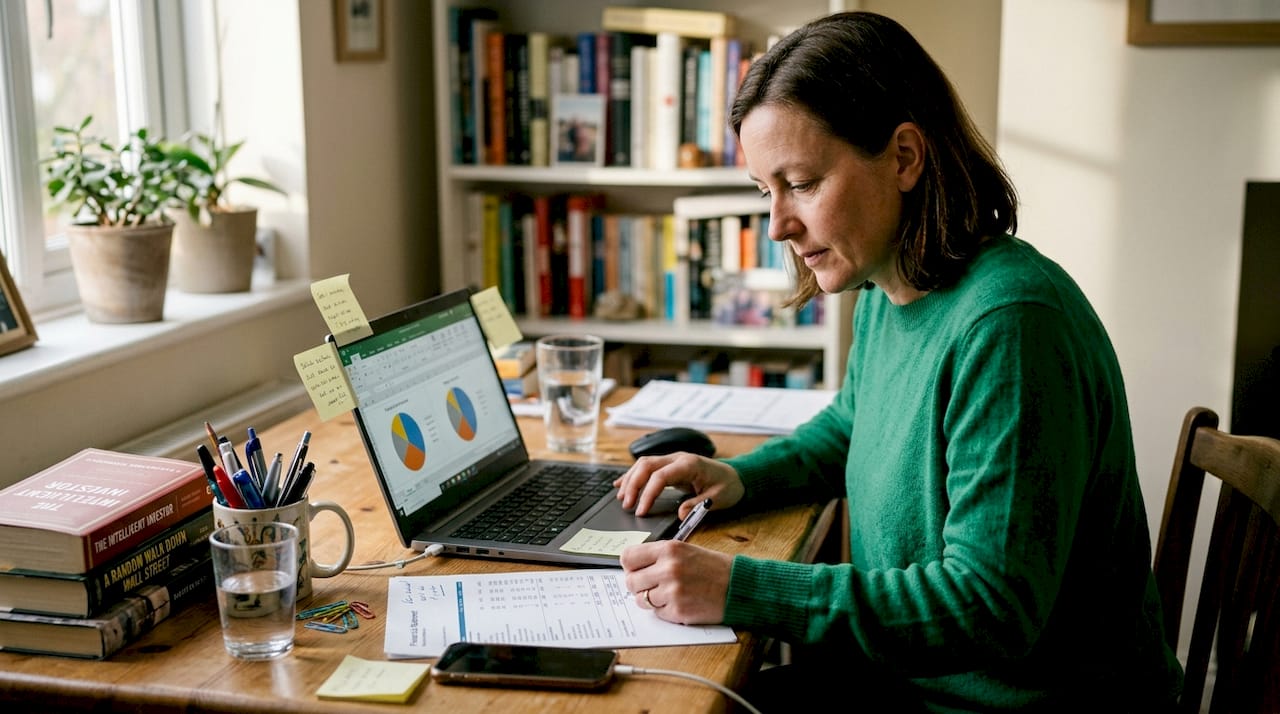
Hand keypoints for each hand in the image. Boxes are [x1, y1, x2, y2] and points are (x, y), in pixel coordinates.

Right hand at [614, 452, 743, 516]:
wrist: (737, 475)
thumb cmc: (728, 486)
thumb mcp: (718, 499)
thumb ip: (698, 505)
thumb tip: (681, 514)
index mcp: (689, 464)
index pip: (660, 476)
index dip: (648, 493)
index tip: (640, 511)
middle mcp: (678, 458)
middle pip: (646, 465)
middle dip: (633, 485)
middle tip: (626, 505)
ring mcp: (673, 459)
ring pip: (643, 464)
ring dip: (630, 480)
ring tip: (621, 498)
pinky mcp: (670, 465)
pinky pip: (646, 466)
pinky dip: (633, 475)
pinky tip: (621, 484)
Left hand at [621, 540, 732, 623]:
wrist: (738, 586)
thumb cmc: (714, 568)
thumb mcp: (685, 550)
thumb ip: (658, 556)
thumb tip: (632, 567)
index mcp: (669, 549)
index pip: (628, 557)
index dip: (630, 566)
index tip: (636, 570)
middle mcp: (668, 569)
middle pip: (630, 581)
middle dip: (639, 585)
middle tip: (654, 585)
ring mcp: (672, 591)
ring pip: (641, 600)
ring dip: (652, 600)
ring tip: (670, 594)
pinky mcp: (678, 611)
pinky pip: (657, 613)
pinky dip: (665, 610)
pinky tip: (680, 602)